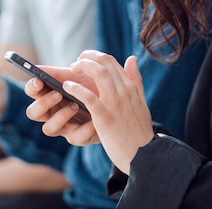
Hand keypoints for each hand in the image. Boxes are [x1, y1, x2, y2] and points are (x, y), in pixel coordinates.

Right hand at [24, 64, 97, 138]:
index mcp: (49, 95)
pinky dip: (85, 128)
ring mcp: (63, 127)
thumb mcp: (77, 78)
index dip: (32, 87)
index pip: (32, 91)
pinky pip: (76, 138)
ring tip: (76, 105)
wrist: (114, 103)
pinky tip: (93, 120)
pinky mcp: (78, 138)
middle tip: (58, 94)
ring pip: (48, 128)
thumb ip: (60, 73)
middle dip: (43, 103)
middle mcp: (51, 113)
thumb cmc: (91, 87)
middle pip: (33, 113)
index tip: (39, 80)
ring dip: (61, 116)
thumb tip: (38, 68)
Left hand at [62, 51, 153, 173]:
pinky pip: (89, 97)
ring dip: (83, 67)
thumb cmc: (139, 130)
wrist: (144, 155)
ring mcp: (115, 103)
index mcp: (131, 87)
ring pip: (99, 73)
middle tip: (75, 63)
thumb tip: (132, 58)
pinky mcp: (105, 117)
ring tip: (71, 71)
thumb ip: (136, 79)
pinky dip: (77, 89)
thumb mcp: (141, 101)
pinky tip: (67, 87)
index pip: (112, 61)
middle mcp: (124, 91)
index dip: (95, 56)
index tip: (85, 60)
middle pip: (104, 62)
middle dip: (87, 57)